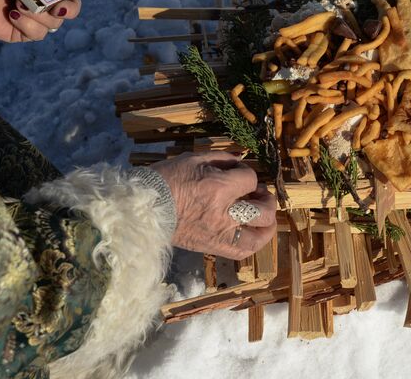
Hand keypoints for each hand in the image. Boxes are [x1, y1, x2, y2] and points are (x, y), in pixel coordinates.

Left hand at [0, 0, 84, 41]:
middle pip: (73, 6)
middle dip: (69, 7)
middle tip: (57, 8)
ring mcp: (36, 16)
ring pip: (56, 22)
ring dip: (38, 13)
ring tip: (17, 3)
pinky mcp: (24, 32)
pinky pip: (39, 33)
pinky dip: (26, 24)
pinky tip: (10, 14)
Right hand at [151, 152, 277, 259]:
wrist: (143, 209)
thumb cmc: (165, 180)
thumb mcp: (193, 159)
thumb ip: (222, 158)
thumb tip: (241, 161)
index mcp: (218, 188)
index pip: (250, 179)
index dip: (248, 174)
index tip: (238, 173)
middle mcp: (224, 213)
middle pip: (264, 210)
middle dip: (266, 198)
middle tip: (258, 193)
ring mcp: (220, 234)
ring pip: (259, 235)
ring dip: (267, 224)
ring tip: (263, 216)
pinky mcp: (213, 247)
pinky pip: (241, 251)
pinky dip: (252, 242)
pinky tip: (252, 232)